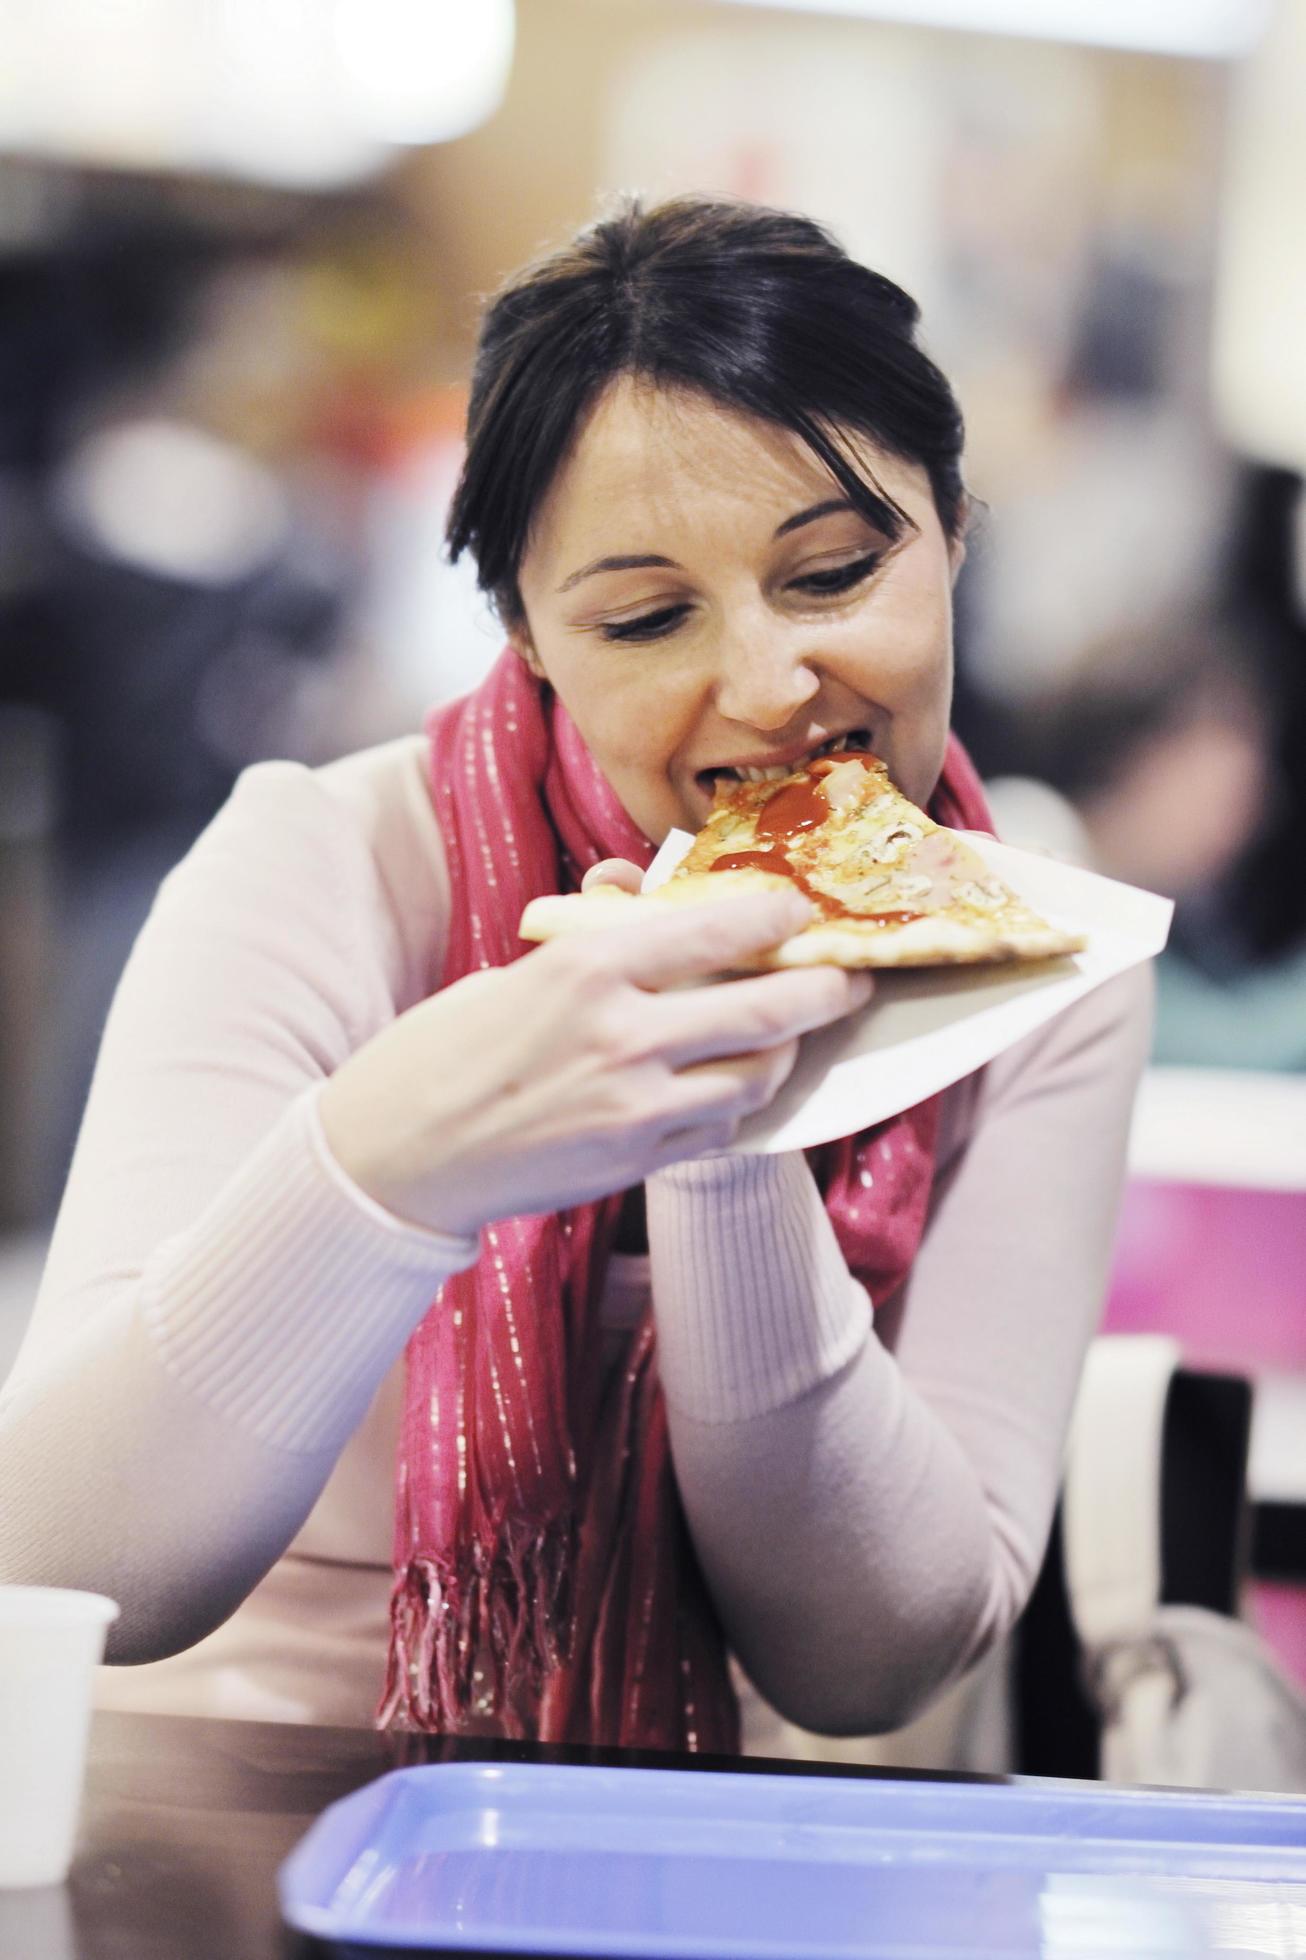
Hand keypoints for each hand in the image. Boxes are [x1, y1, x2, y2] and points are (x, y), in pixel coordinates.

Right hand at [318, 881, 870, 1236]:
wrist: (398, 1154)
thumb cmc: (446, 1049)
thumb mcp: (518, 970)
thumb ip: (596, 936)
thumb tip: (645, 890)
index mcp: (589, 965)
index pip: (719, 928)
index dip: (779, 919)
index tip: (803, 913)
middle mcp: (625, 1033)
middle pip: (768, 1008)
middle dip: (826, 992)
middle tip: (850, 979)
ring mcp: (636, 1104)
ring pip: (756, 1076)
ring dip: (784, 1053)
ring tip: (788, 1035)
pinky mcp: (636, 1159)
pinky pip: (721, 1127)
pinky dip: (737, 1102)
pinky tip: (730, 1084)